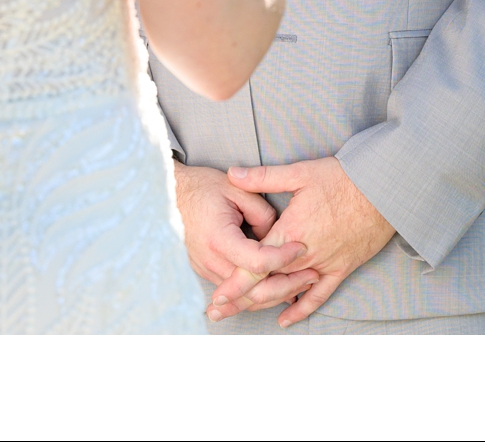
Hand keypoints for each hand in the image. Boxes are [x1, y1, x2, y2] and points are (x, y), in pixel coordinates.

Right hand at [172, 162, 307, 317]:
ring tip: (304, 283)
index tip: (302, 247)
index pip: (257, 261)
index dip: (283, 257)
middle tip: (312, 276)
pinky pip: (237, 292)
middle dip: (287, 286)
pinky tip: (283, 287)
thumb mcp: (238, 190)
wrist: (172, 194)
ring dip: (276, 294)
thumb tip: (278, 238)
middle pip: (254, 290)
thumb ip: (263, 214)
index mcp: (219, 238)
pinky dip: (261, 292)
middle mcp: (211, 261)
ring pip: (246, 298)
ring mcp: (206, 270)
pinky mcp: (208, 273)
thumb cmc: (205, 188)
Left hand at [209, 157, 394, 326]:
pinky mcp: (341, 268)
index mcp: (290, 232)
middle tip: (217, 310)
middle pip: (267, 284)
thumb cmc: (342, 179)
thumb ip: (264, 177)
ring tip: (240, 313)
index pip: (255, 265)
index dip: (234, 284)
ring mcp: (324, 264)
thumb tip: (232, 173)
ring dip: (263, 304)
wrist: (383, 191)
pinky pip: (319, 295)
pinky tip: (286, 319)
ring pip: (288, 291)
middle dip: (240, 298)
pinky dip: (301, 309)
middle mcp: (304, 255)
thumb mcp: (300, 172)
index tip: (216, 298)